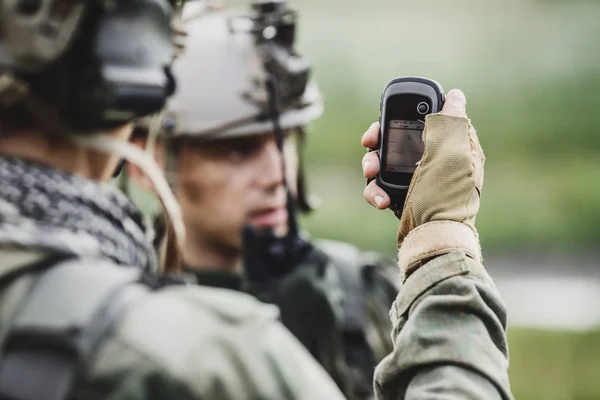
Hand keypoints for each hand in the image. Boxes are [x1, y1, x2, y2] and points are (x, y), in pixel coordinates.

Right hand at [361, 89, 484, 277]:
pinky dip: (375, 190)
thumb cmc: (445, 199)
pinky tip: (379, 200)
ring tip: (372, 174)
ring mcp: (418, 180)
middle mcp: (435, 161)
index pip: (425, 118)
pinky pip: (381, 186)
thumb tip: (456, 95)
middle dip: (380, 142)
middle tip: (369, 144)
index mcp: (452, 147)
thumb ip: (450, 123)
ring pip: (385, 162)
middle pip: (398, 139)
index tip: (388, 117)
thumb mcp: (450, 155)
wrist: (434, 241)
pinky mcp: (403, 196)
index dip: (404, 114)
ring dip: (372, 166)